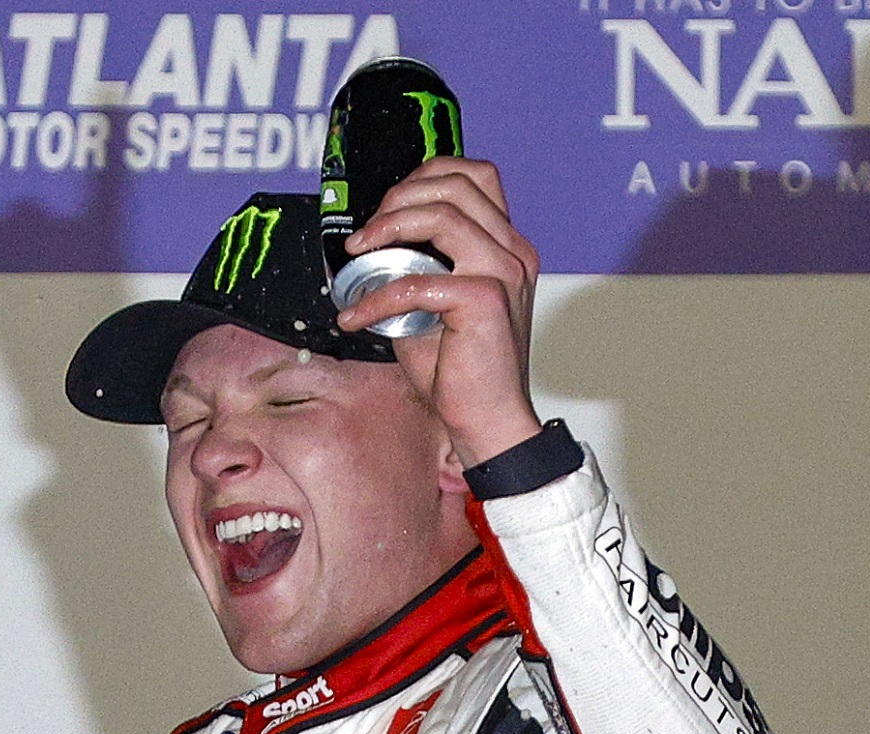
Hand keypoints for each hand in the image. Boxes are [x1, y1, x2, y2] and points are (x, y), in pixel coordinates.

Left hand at [335, 157, 541, 466]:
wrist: (487, 422)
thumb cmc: (461, 370)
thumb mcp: (432, 305)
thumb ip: (413, 267)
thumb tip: (367, 248)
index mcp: (506, 246)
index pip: (476, 175)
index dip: (424, 176)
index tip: (386, 208)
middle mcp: (513, 251)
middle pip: (457, 184)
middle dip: (398, 198)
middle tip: (364, 236)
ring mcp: (505, 271)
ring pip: (443, 216)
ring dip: (388, 229)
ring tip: (357, 256)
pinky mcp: (486, 299)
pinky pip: (418, 281)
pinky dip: (377, 296)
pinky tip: (357, 316)